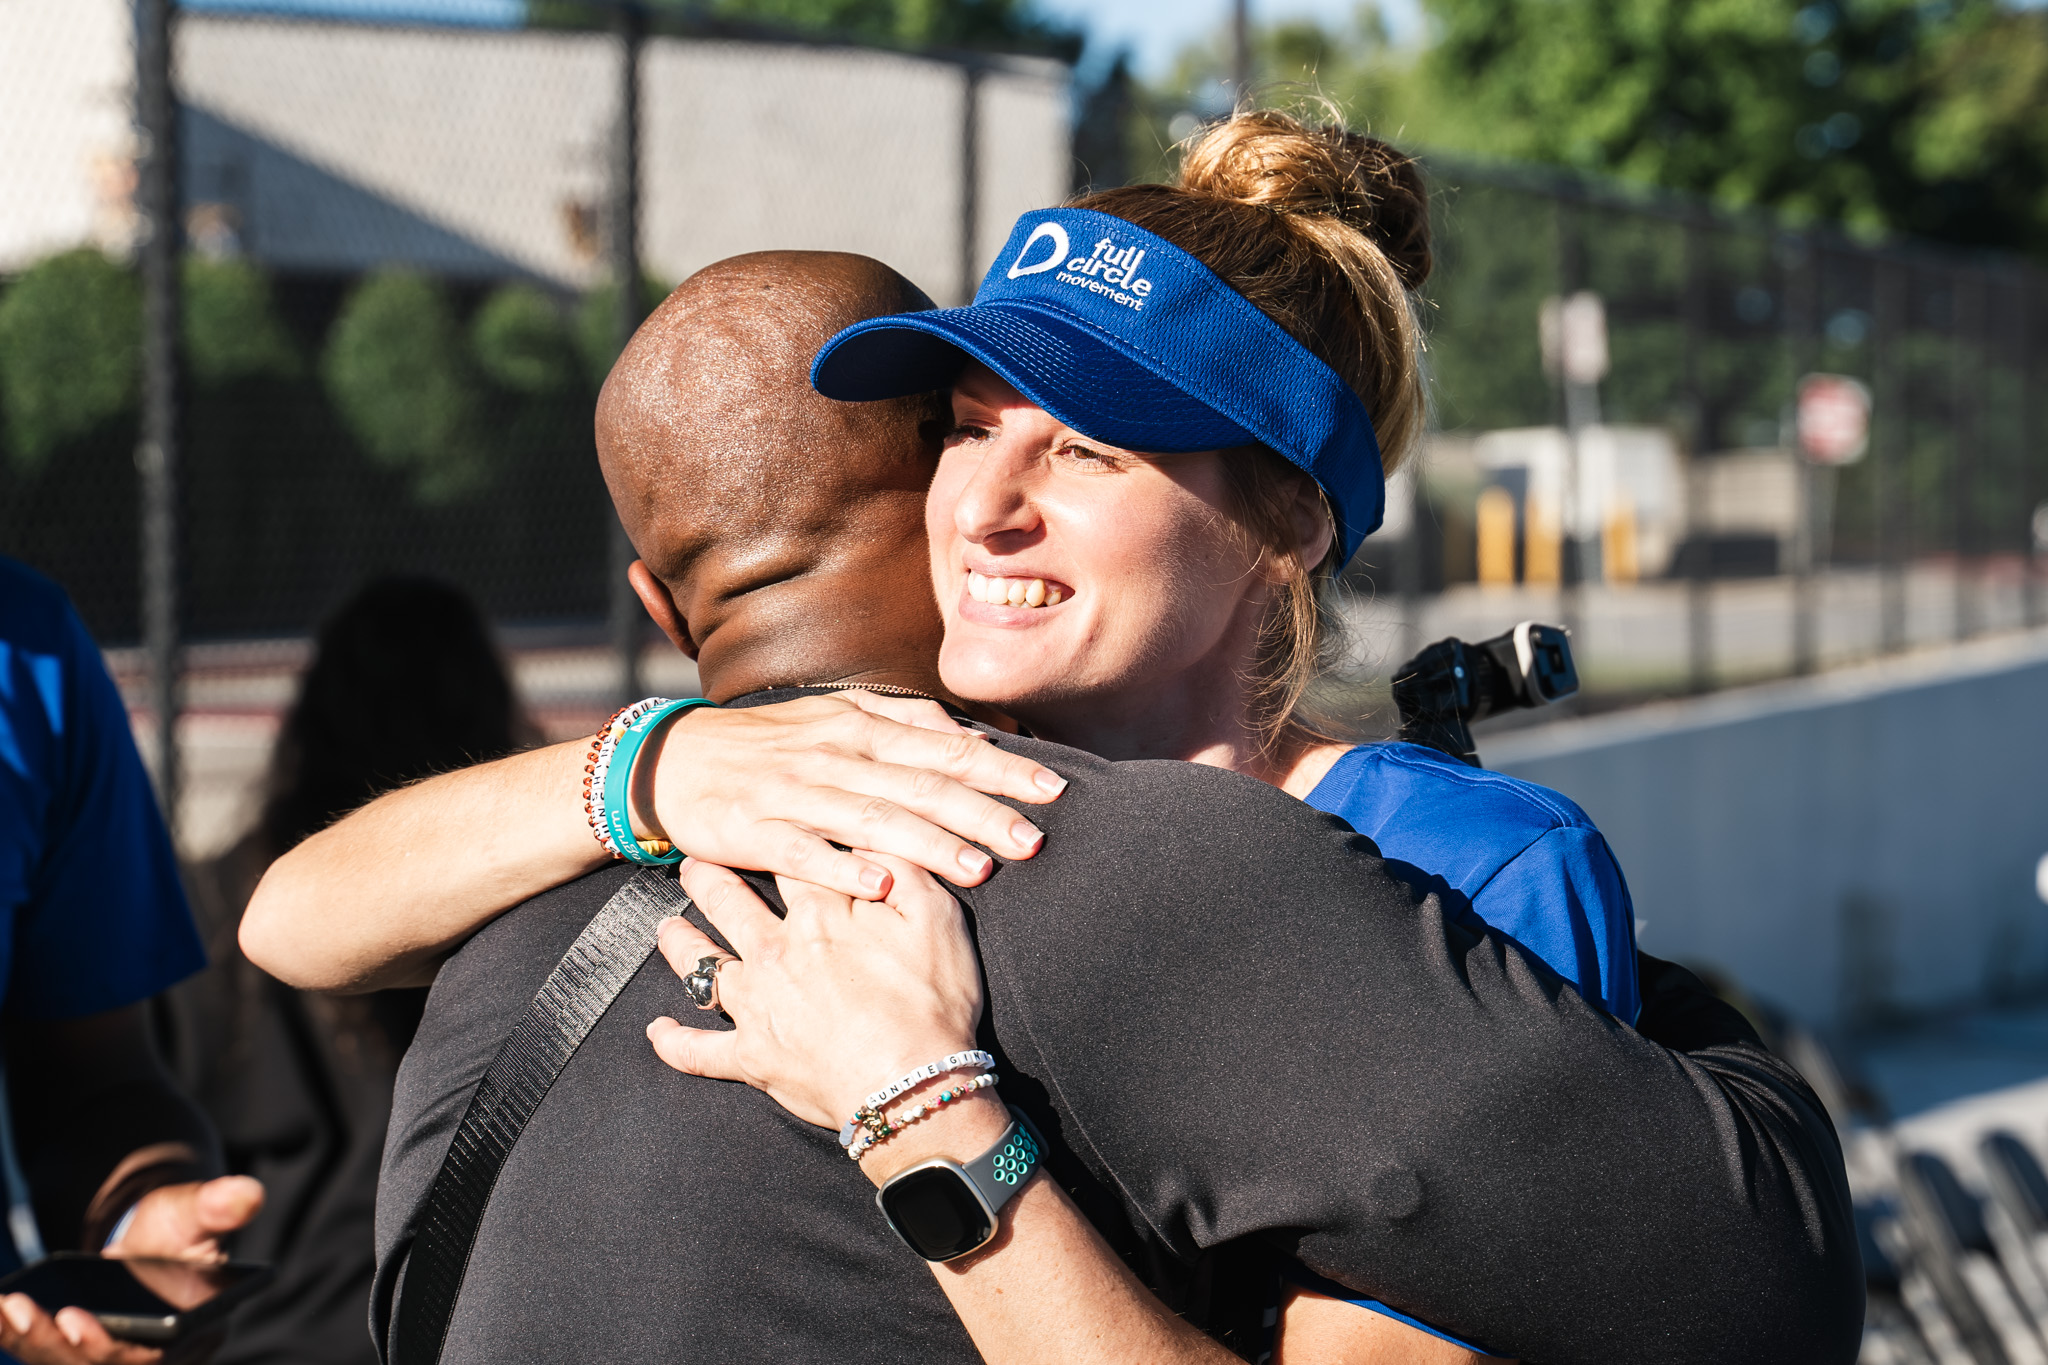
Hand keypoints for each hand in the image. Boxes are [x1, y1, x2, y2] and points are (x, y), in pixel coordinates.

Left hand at [0, 1177, 263, 1364]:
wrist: (151, 1240)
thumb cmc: (181, 1227)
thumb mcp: (198, 1213)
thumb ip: (220, 1208)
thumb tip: (248, 1193)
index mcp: (195, 1334)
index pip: (152, 1359)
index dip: (108, 1347)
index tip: (73, 1317)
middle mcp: (155, 1359)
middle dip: (55, 1344)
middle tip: (22, 1309)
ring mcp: (113, 1359)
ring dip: (29, 1341)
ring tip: (5, 1306)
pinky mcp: (78, 1355)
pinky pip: (45, 1355)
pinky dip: (13, 1335)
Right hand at [643, 692, 1065, 901]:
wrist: (673, 760)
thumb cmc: (770, 744)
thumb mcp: (837, 717)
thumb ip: (903, 722)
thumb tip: (965, 732)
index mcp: (860, 727)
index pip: (946, 746)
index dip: (1001, 768)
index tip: (1053, 789)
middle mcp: (835, 755)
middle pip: (922, 785)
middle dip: (983, 813)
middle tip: (1034, 840)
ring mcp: (795, 793)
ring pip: (874, 819)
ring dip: (930, 845)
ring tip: (980, 870)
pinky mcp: (757, 831)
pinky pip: (806, 853)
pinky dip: (845, 870)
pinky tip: (883, 888)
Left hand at [646, 855, 984, 1131]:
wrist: (911, 1085)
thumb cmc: (931, 1003)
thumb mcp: (937, 919)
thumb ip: (903, 871)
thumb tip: (872, 839)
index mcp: (819, 912)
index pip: (787, 859)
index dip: (774, 839)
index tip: (759, 824)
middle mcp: (774, 949)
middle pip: (728, 902)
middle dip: (707, 876)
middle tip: (692, 862)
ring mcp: (755, 1004)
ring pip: (700, 964)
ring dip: (679, 943)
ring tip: (666, 928)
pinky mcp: (750, 1056)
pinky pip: (697, 1050)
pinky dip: (675, 1042)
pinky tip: (658, 1030)